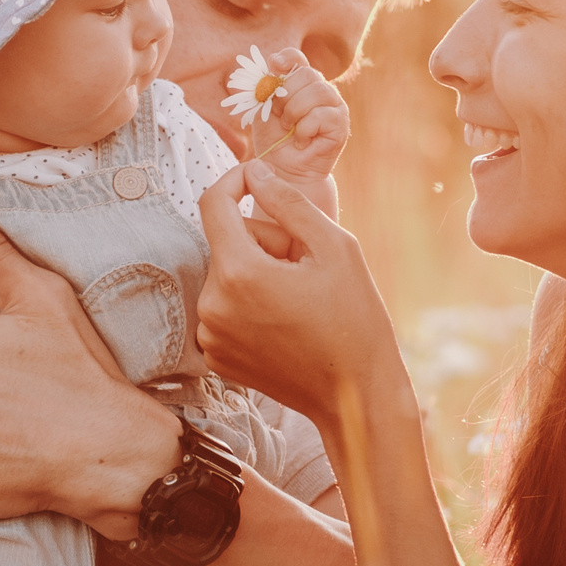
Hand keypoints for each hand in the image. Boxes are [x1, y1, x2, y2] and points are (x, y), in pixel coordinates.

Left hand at [195, 161, 409, 429]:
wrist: (355, 394)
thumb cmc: (354, 318)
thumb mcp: (335, 246)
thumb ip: (288, 202)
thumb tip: (254, 172)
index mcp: (239, 273)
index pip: (213, 203)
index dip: (236, 181)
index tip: (258, 177)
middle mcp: (213, 304)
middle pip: (227, 242)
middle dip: (263, 240)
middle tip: (306, 264)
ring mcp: (210, 335)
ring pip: (226, 274)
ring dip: (256, 272)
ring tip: (298, 296)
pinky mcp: (215, 356)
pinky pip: (225, 306)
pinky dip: (249, 303)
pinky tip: (285, 321)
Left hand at [249, 49, 347, 194]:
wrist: (282, 170)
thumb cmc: (273, 140)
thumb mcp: (262, 109)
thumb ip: (265, 86)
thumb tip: (271, 64)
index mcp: (300, 83)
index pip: (297, 58)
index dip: (286, 57)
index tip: (274, 66)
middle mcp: (320, 90)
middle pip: (307, 73)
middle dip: (285, 95)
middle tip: (279, 116)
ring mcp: (334, 106)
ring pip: (317, 91)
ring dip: (294, 112)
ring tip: (289, 129)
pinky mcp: (341, 124)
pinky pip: (321, 115)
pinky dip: (304, 129)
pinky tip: (301, 141)